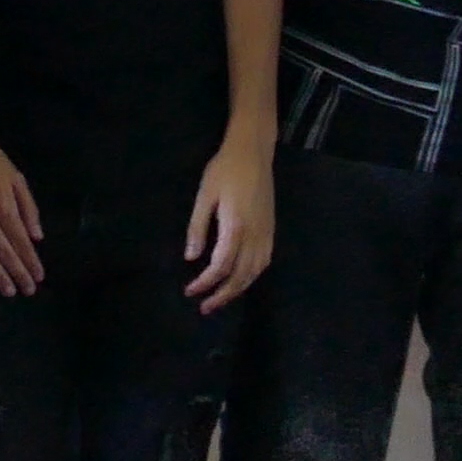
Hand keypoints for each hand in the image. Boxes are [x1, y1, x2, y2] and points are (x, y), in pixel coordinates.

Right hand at [0, 131, 43, 295]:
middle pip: (5, 254)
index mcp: (5, 209)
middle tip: (27, 292)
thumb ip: (29, 208)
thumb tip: (37, 237)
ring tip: (9, 291)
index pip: (21, 244)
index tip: (39, 279)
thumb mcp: (17, 178)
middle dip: (18, 274)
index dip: (31, 263)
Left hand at [184, 133, 276, 310]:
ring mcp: (266, 234)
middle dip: (221, 295)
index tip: (190, 291)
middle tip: (204, 307)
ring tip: (219, 299)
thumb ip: (198, 227)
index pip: (221, 266)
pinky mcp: (271, 230)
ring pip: (254, 272)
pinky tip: (240, 281)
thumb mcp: (204, 195)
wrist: (253, 152)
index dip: (205, 282)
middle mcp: (255, 235)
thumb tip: (191, 258)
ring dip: (237, 290)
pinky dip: (251, 277)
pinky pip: (263, 262)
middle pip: (240, 276)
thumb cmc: (224, 170)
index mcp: (236, 226)